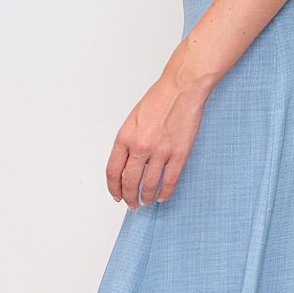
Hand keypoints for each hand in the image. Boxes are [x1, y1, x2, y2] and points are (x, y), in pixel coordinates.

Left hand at [106, 68, 208, 207]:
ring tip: (145, 201)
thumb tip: (126, 164)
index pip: (113, 171)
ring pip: (149, 185)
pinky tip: (162, 196)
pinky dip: (165, 193)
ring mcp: (160, 152)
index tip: (116, 195)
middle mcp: (140, 147)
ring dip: (146, 197)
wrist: (181, 89)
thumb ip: (127, 142)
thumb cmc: (158, 99)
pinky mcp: (178, 154)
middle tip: (131, 203)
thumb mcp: (132, 120)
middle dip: (129, 197)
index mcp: (125, 137)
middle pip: (129, 182)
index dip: (113, 188)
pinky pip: (170, 181)